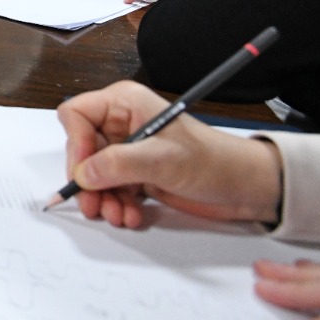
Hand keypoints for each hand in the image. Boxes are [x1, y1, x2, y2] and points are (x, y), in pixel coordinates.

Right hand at [55, 80, 282, 228]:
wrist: (243, 187)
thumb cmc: (213, 161)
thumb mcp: (164, 160)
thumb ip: (120, 164)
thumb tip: (83, 174)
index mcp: (125, 103)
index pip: (77, 114)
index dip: (76, 143)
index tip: (86, 172)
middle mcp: (121, 123)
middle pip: (82, 149)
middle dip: (88, 180)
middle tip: (95, 205)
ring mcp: (128, 149)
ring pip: (93, 173)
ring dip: (102, 198)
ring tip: (118, 215)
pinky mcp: (135, 172)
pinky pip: (110, 187)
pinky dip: (116, 204)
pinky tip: (130, 215)